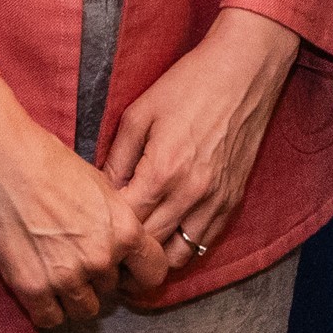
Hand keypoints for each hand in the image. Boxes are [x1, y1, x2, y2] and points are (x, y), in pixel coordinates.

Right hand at [0, 79, 148, 331]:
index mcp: (125, 230)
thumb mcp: (102, 186)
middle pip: (111, 291)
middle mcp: (101, 258)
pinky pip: (50, 319)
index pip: (153, 274)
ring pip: (84, 311)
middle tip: (74, 258)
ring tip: (56, 273)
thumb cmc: (50, 163)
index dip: (139, 275)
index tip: (125, 274)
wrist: (2, 158)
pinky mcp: (32, 287)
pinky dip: (46, 309)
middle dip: (96, 279)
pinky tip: (39, 288)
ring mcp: (66, 276)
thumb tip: (123, 245)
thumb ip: (117, 222)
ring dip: (73, 297)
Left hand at [100, 8, 300, 300]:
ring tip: (133, 258)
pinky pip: (204, 242)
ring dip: (154, 261)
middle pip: (150, 246)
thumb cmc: (189, 85)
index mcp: (162, 170)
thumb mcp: (140, 114)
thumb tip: (102, 192)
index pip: (125, 223)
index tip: (88, 236)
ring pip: (179, 255)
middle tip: (103, 255)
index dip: (104, 233)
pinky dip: (183, 249)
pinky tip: (165, 242)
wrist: (244, 71)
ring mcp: (216, 200)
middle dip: (124, 254)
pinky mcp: (233, 200)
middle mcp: (191, 193)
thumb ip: (118, 158)